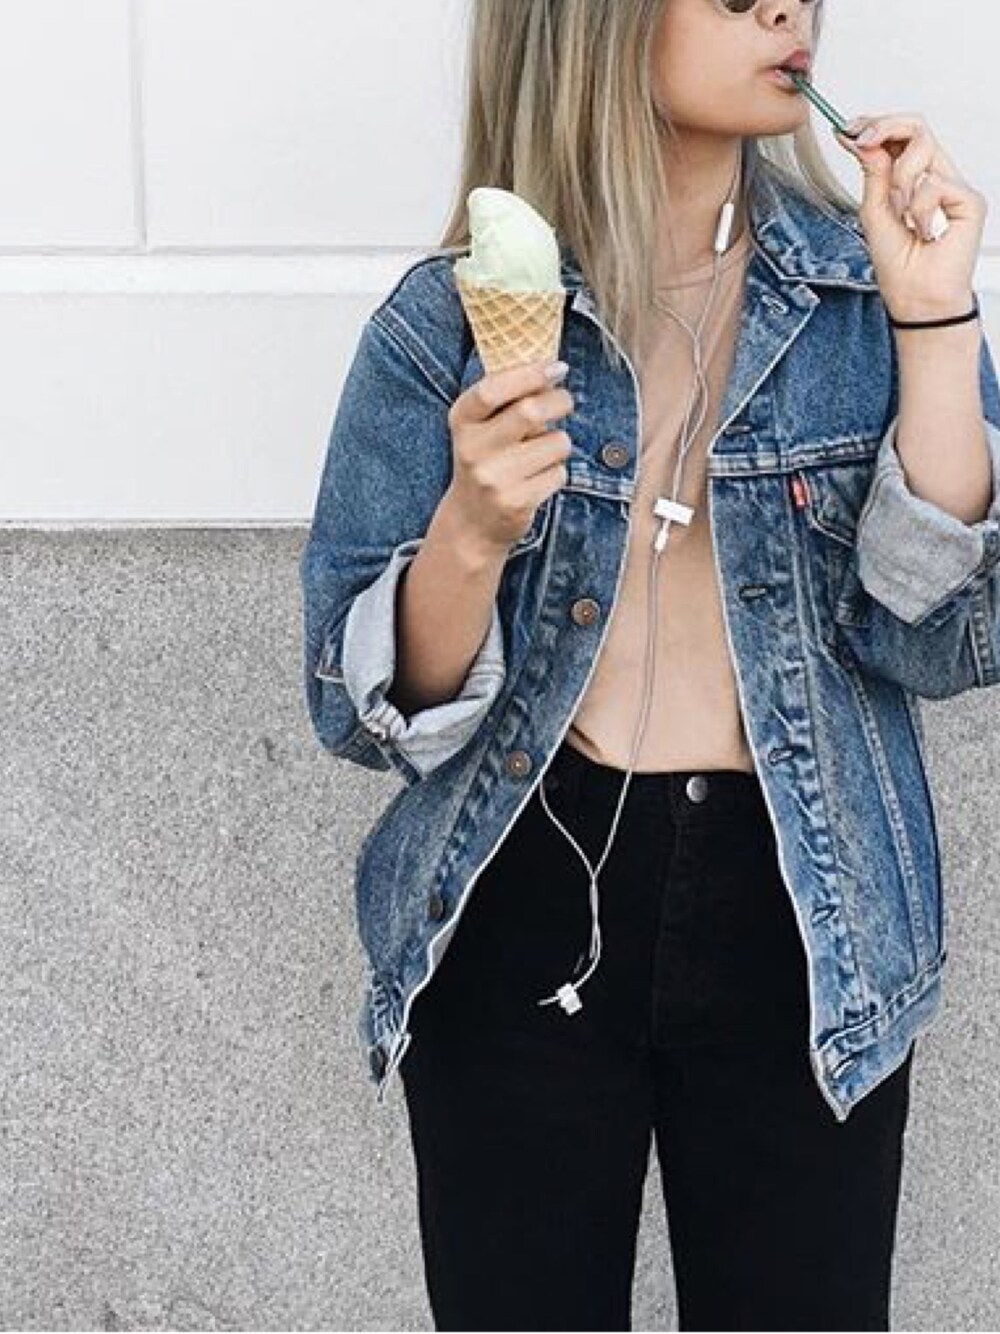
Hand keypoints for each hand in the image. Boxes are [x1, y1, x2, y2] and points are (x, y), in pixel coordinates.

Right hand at [445, 359, 574, 554]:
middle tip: (565, 401)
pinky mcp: (517, 502)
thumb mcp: (480, 427)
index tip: (557, 367)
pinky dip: (557, 472)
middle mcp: (472, 450)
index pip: (492, 390)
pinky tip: (538, 478)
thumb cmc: (486, 461)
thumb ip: (506, 398)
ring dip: (560, 443)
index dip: (529, 374)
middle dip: (559, 401)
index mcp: (462, 422)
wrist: (473, 521)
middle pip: (530, 411)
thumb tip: (552, 369)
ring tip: (543, 452)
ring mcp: (494, 478)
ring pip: (555, 443)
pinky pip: (559, 473)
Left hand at [833, 112, 986, 321]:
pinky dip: (920, 209)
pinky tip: (924, 231)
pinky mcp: (969, 200)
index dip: (876, 125)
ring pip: (924, 147)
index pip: (901, 137)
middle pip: (916, 127)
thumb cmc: (897, 263)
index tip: (848, 127)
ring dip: (899, 180)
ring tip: (902, 214)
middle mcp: (935, 176)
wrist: (915, 297)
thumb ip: (872, 174)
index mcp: (912, 179)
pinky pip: (935, 183)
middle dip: (885, 126)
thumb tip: (860, 138)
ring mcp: (954, 186)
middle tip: (861, 137)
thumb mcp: (874, 212)